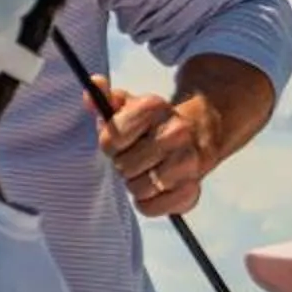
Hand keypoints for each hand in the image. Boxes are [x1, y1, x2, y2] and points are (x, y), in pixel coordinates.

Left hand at [89, 74, 213, 217]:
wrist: (197, 135)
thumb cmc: (151, 125)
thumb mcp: (127, 106)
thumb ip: (104, 98)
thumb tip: (94, 84)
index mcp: (156, 107)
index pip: (112, 139)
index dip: (110, 145)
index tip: (118, 143)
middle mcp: (177, 132)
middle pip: (124, 166)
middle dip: (122, 165)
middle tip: (132, 159)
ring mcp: (189, 161)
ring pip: (138, 189)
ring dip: (135, 185)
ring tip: (143, 173)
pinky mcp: (192, 189)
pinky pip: (153, 208)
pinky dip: (147, 203)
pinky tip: (153, 189)